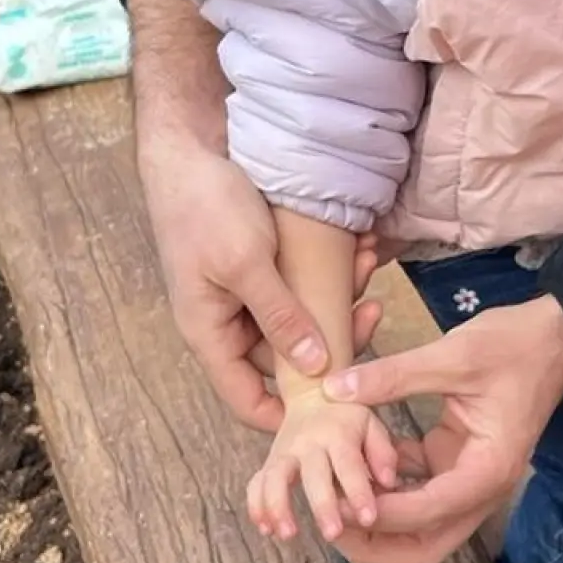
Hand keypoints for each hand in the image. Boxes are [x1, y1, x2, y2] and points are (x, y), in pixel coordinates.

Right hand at [140, 145, 378, 431]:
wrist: (189, 148)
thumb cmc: (204, 206)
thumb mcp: (246, 263)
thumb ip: (280, 317)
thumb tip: (314, 367)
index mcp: (210, 334)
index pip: (248, 401)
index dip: (289, 414)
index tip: (338, 406)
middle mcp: (228, 323)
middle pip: (287, 359)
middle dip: (334, 337)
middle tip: (373, 310)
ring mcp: (245, 296)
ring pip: (302, 319)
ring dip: (338, 296)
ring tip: (367, 263)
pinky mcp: (263, 269)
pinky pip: (302, 285)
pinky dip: (329, 272)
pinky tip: (357, 247)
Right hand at [250, 398, 401, 541]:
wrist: (311, 394)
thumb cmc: (348, 418)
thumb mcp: (372, 425)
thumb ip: (383, 452)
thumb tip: (388, 481)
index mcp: (339, 434)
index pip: (350, 465)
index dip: (359, 492)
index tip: (369, 518)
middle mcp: (309, 443)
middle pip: (313, 475)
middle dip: (322, 505)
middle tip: (333, 534)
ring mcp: (284, 452)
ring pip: (275, 478)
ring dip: (279, 507)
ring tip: (287, 535)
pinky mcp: (269, 461)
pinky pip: (256, 483)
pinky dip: (256, 505)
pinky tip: (265, 529)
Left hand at [322, 296, 562, 562]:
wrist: (556, 336)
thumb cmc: (516, 345)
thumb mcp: (454, 354)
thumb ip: (394, 374)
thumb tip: (335, 389)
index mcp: (488, 470)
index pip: (426, 514)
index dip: (376, 514)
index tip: (334, 503)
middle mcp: (482, 487)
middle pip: (425, 546)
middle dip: (377, 545)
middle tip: (329, 524)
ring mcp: (470, 478)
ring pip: (421, 526)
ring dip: (379, 522)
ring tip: (332, 500)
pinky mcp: (457, 461)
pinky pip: (418, 491)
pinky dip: (387, 488)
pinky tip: (354, 467)